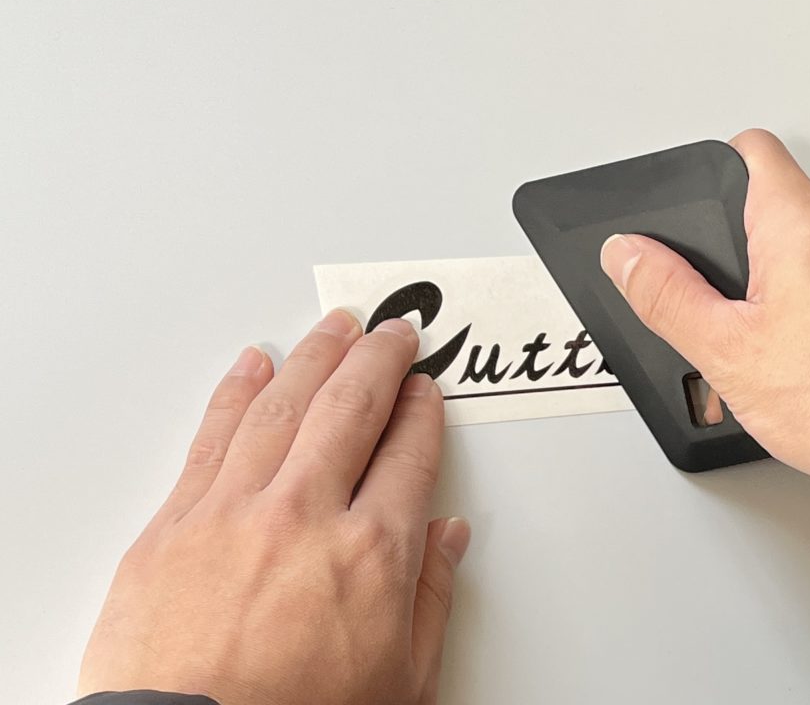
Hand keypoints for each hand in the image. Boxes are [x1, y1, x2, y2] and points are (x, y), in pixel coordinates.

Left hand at [78, 311, 469, 704]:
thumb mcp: (402, 683)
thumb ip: (432, 599)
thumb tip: (447, 539)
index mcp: (372, 554)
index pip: (409, 454)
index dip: (423, 413)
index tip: (426, 392)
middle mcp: (305, 515)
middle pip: (353, 406)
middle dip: (380, 360)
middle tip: (394, 334)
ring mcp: (236, 511)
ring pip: (285, 403)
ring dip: (316, 356)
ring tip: (335, 327)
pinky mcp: (175, 522)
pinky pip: (213, 435)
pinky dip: (237, 390)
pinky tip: (254, 363)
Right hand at [600, 129, 809, 504]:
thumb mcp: (724, 349)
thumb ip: (665, 294)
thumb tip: (624, 254)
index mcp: (801, 223)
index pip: (749, 149)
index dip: (707, 172)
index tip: (689, 215)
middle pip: (768, 200)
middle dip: (731, 242)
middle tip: (713, 294)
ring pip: (798, 241)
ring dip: (765, 276)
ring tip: (751, 332)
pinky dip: (800, 298)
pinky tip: (787, 348)